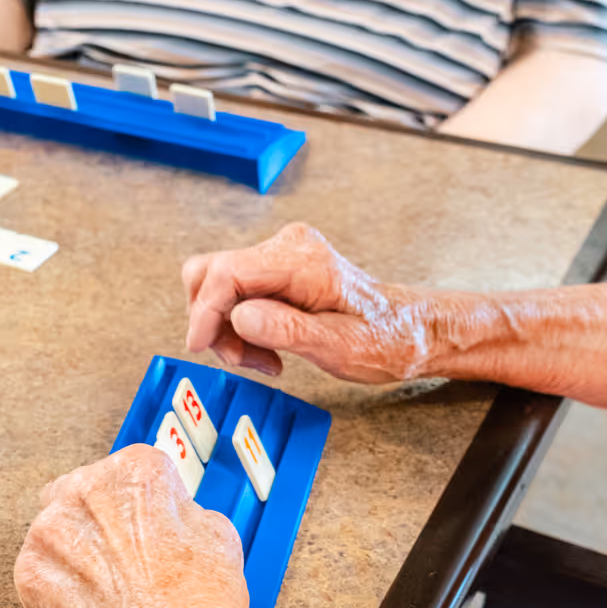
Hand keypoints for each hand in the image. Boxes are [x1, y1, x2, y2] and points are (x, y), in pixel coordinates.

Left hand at [15, 446, 283, 607]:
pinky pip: (38, 572)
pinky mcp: (29, 573)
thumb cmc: (200, 607)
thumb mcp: (218, 536)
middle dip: (99, 522)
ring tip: (107, 587)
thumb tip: (170, 517)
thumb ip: (181, 513)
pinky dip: (56, 588)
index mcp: (135, 471)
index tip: (143, 521)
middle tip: (121, 558)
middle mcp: (85, 490)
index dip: (141, 502)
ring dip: (74, 553)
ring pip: (56, 532)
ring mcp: (50, 532)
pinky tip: (87, 606)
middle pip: (82, 493)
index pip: (129, 471)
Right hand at [182, 223, 454, 382]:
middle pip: (211, 275)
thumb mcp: (337, 346)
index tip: (200, 347)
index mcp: (301, 260)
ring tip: (262, 359)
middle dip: (214, 324)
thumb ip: (286, 329)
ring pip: (216, 286)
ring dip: (226, 329)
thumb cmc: (382, 340)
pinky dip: (237, 326)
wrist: (407, 331)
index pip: (226, 273)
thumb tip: (239, 316)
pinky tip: (265, 348)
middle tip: (244, 360)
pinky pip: (234, 294)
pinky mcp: (275, 270)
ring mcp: (279, 255)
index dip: (204, 313)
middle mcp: (286, 247)